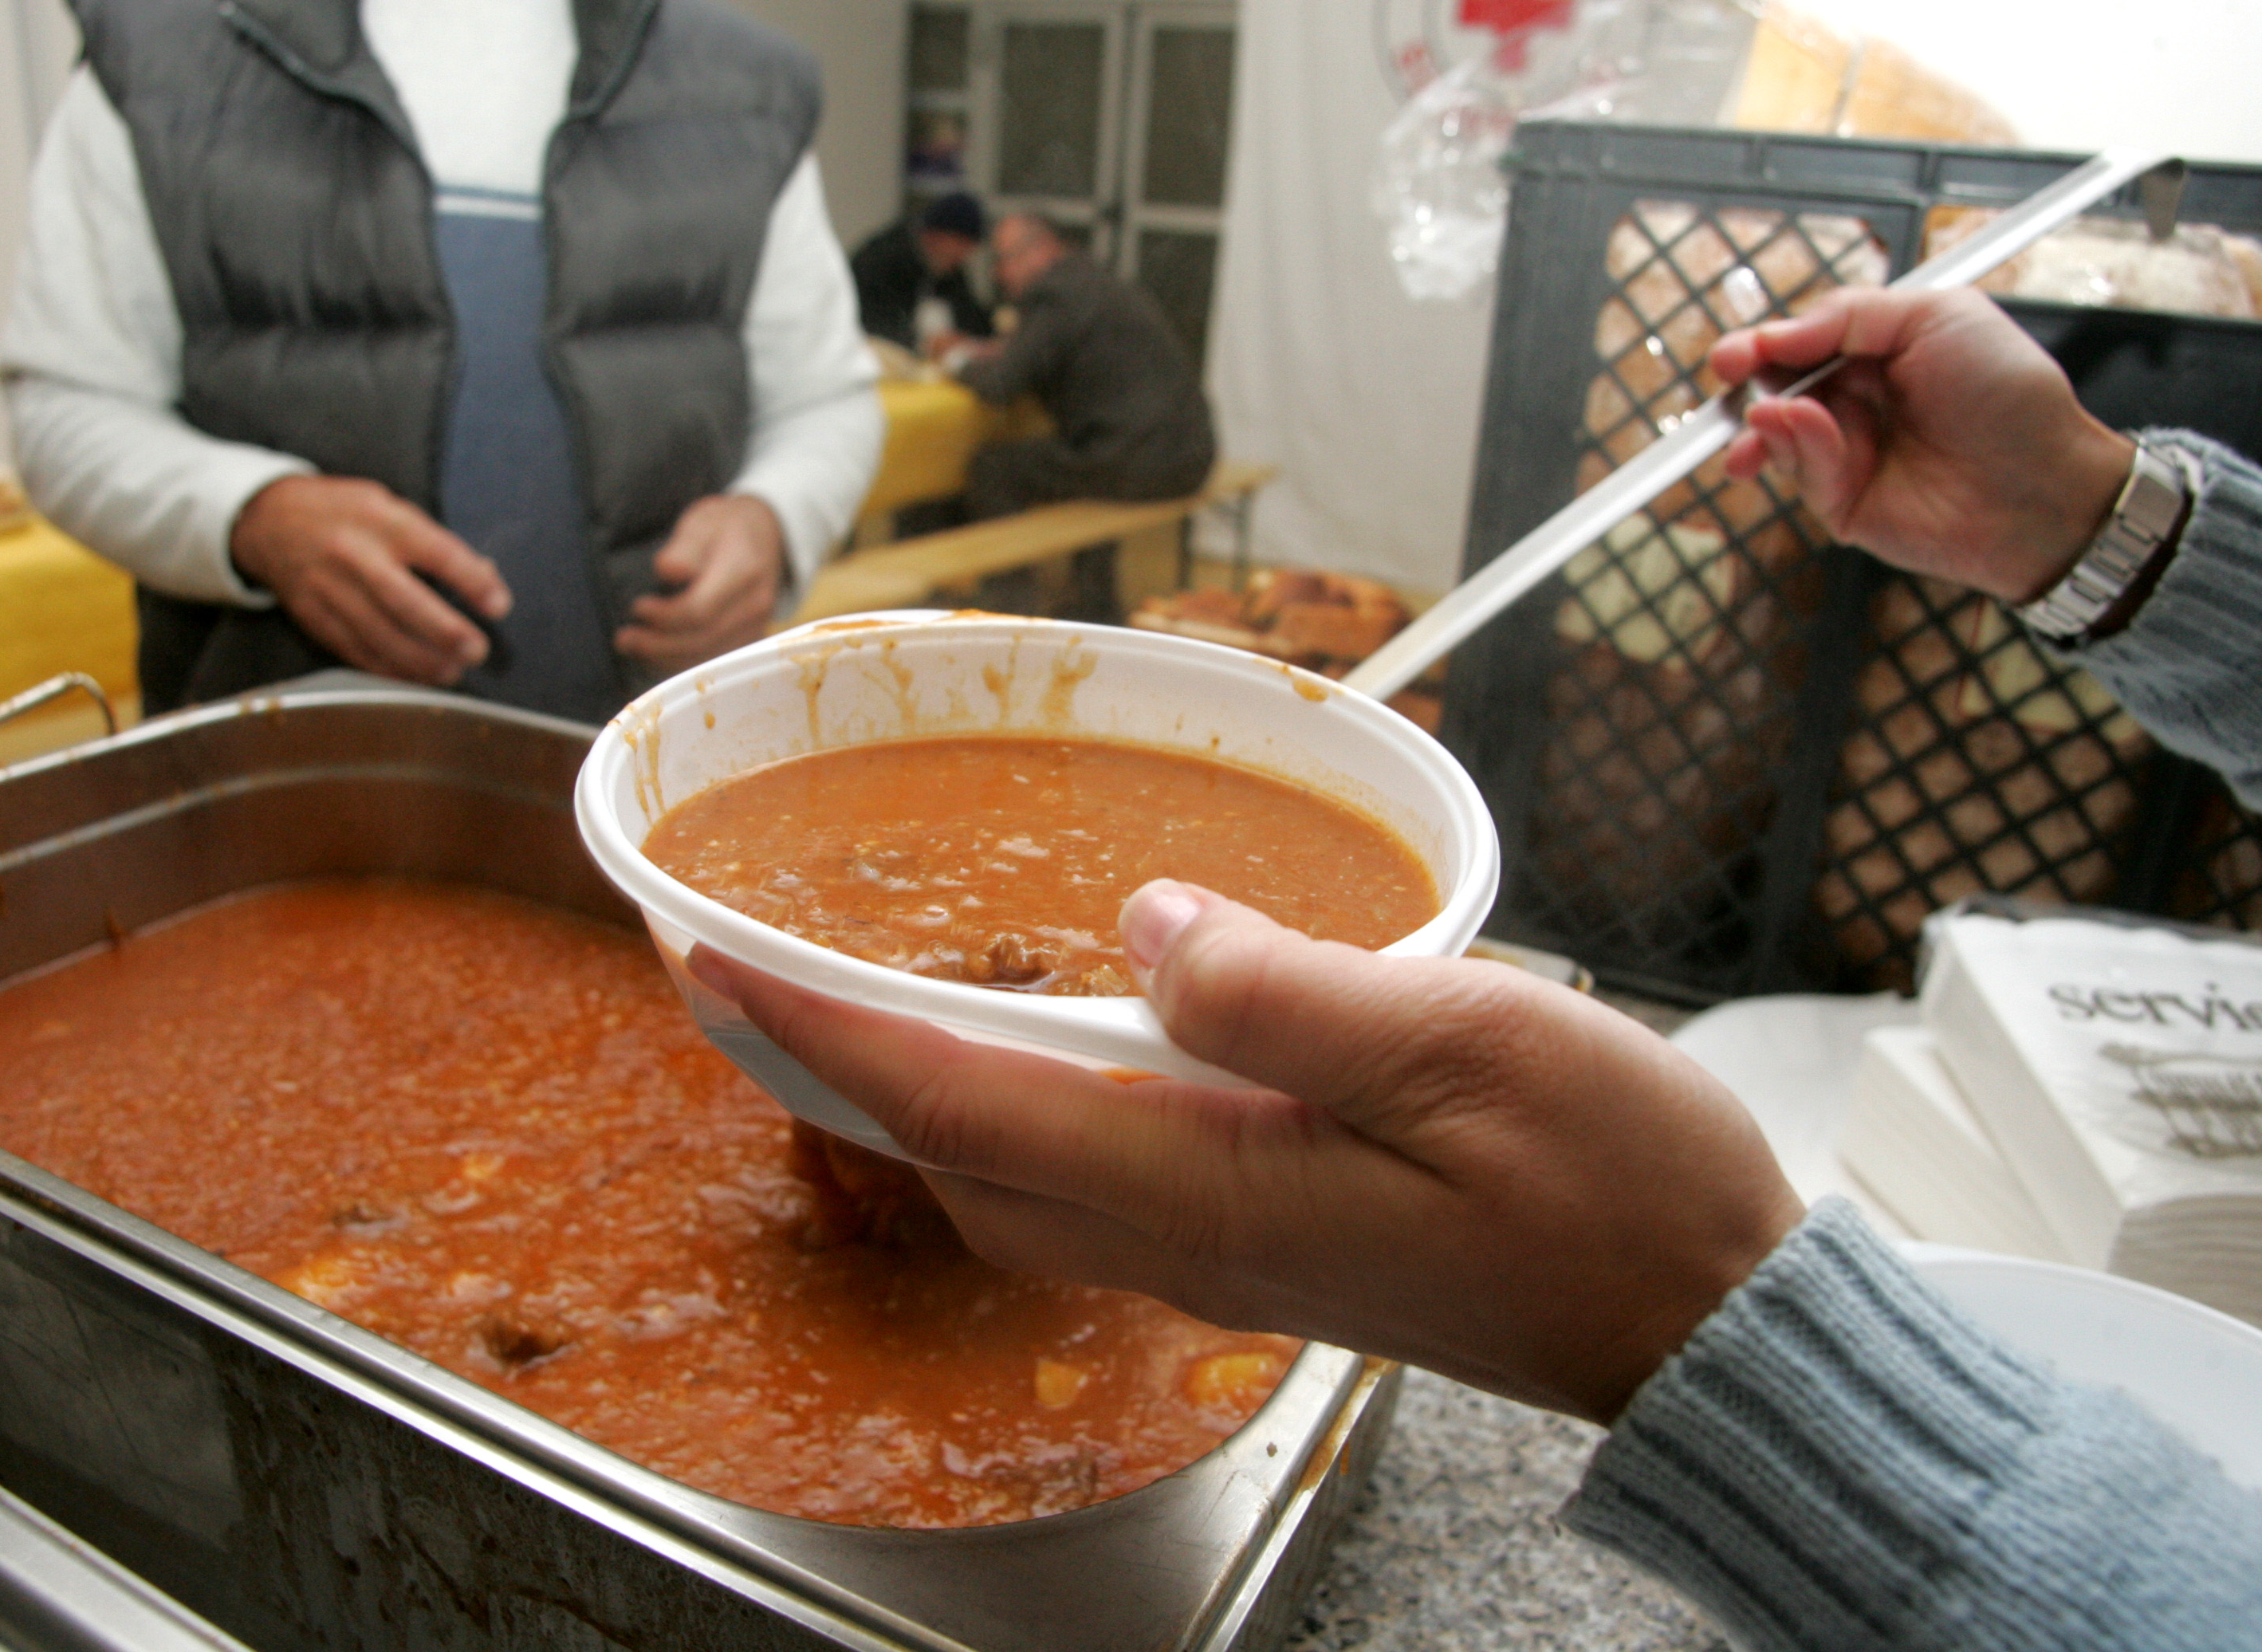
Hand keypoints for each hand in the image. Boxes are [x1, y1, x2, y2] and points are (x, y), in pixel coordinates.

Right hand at [229, 475, 510, 684]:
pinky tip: (415, 676)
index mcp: (381, 520)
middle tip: (476, 650)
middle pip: (404, 600)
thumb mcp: (389, 507)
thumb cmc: (345, 513)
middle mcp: (353, 555)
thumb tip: (485, 578)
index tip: (499, 605)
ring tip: (452, 671)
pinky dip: (389, 668)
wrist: (269, 521)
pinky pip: (356, 650)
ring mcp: (329, 589)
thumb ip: (434, 542)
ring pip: (379, 634)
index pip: (435, 552)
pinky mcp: (314, 617)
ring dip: (421, 660)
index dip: (471, 581)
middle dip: (445, 631)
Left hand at [616, 494, 785, 671]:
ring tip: (632, 649)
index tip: (637, 608)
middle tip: (623, 639)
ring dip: (666, 660)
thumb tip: (667, 571)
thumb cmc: (727, 527)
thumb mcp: (703, 522)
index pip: (700, 609)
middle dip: (658, 645)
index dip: (665, 616)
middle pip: (702, 639)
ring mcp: (756, 626)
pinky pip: (714, 662)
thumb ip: (684, 548)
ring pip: (708, 658)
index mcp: (743, 571)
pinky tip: (655, 656)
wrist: (766, 535)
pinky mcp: (749, 640)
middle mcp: (755, 605)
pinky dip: (682, 663)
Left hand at [691, 881, 1803, 1425]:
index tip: (711, 960)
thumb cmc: (1613, 1187)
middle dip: (831, 1070)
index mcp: (1213, 1185)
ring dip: (912, 1098)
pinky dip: (1014, 1115)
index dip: (822, 1028)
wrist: (1706, 1318)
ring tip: (852, 1005)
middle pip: (955, 1161)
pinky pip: (1089, 1182)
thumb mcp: (1466, 1051)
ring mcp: (1228, 1252)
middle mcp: (1190, 1237)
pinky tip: (1036, 1054)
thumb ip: (1283, 997)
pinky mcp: (1271, 1243)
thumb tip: (1142, 933)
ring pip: (1013, 1183)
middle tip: (746, 975)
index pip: (962, 1103)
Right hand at [1708, 287, 2136, 604]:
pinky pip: (1800, 470)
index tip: (1739, 350)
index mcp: (1879, 352)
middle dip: (1749, 381)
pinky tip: (1800, 433)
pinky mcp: (1841, 502)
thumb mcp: (1937, 315)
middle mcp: (1858, 401)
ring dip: (1764, 420)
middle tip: (1732, 375)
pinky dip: (1795, 448)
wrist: (2042, 485)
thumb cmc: (2011, 396)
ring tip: (1764, 418)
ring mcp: (1847, 453)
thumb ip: (1850, 314)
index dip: (1766, 342)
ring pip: (1776, 432)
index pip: (1804, 341)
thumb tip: (1778, 333)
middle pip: (1778, 385)